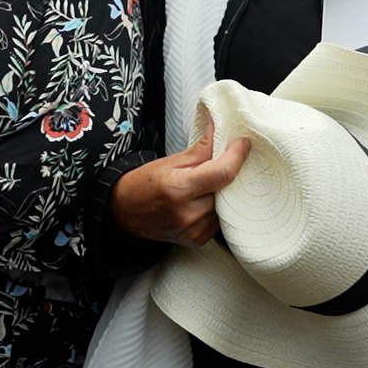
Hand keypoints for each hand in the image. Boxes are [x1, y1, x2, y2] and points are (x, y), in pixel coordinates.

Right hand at [110, 120, 250, 246]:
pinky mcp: (197, 240)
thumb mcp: (170, 160)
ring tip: (208, 183)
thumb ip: (202, 147)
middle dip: (229, 172)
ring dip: (224, 191)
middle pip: (227, 189)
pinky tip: (204, 200)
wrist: (124, 212)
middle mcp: (188, 213)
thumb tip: (220, 127)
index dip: (237, 156)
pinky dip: (216, 207)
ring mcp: (194, 230)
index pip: (222, 173)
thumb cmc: (144, 184)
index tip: (243, 144)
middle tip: (223, 161)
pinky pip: (219, 220)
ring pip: (226, 205)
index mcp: (179, 189)